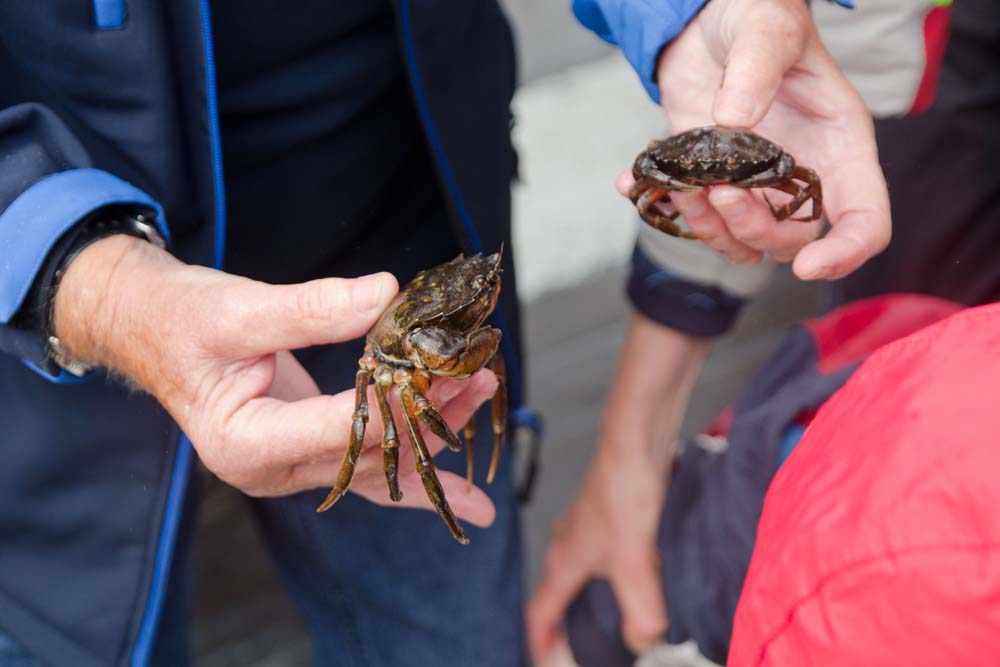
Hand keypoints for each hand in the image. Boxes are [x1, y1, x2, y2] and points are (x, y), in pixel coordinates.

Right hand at [53, 235, 497, 524]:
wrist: (155, 330)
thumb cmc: (184, 320)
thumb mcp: (238, 308)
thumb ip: (309, 308)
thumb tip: (387, 293)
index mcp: (245, 444)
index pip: (339, 428)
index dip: (396, 400)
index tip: (444, 369)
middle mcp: (271, 470)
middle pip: (368, 450)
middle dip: (429, 416)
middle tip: (480, 377)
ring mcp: (292, 469)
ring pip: (378, 464)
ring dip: (434, 440)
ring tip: (484, 409)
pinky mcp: (310, 454)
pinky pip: (371, 472)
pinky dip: (418, 478)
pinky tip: (466, 503)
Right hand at [527, 316, 708, 660]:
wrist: (635, 441)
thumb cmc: (623, 489)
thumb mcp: (633, 557)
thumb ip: (640, 605)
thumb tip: (644, 640)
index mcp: (562, 562)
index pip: (540, 614)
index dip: (541, 644)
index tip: (548, 664)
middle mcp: (566, 547)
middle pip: (554, 597)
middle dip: (562, 627)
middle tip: (579, 652)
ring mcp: (585, 530)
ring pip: (578, 577)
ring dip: (586, 602)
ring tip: (608, 623)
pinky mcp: (607, 517)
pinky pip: (600, 559)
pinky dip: (609, 579)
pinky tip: (638, 579)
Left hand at [620, 0, 889, 278]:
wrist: (708, 18)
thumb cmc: (757, 15)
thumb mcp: (766, 28)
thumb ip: (755, 68)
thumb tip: (734, 120)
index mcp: (837, 144)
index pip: (863, 218)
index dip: (846, 252)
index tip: (809, 267)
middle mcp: (800, 174)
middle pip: (791, 239)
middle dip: (753, 229)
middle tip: (720, 190)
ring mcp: (754, 184)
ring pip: (741, 242)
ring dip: (708, 228)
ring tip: (683, 186)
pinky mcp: (710, 180)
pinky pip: (695, 219)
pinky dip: (663, 210)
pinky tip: (632, 182)